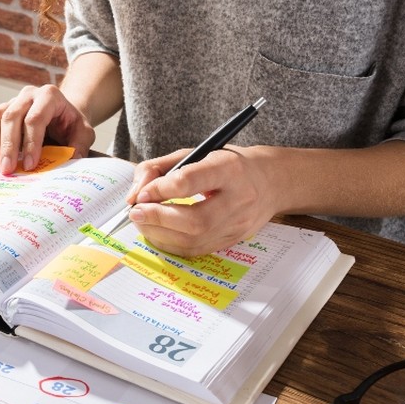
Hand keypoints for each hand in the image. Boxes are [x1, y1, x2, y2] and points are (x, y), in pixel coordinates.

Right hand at [0, 85, 96, 174]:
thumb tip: (71, 160)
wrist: (62, 115)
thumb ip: (79, 145)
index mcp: (50, 96)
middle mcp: (28, 95)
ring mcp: (11, 100)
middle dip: (7, 145)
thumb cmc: (71, 125)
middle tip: (6, 169)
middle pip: (11, 116)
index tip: (29, 165)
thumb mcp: (84, 133)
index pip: (35, 119)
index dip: (31, 143)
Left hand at [125, 146, 276, 256]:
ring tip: (143, 222)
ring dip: (159, 234)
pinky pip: (197, 250)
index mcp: (229, 168)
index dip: (160, 190)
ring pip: (194, 240)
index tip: (141, 194)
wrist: (270, 181)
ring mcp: (238, 224)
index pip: (190, 181)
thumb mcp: (194, 153)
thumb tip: (134, 195)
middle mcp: (238, 198)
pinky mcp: (234, 240)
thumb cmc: (226, 164)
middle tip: (136, 213)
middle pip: (195, 220)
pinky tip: (158, 232)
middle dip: (158, 218)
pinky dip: (171, 244)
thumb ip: (158, 168)